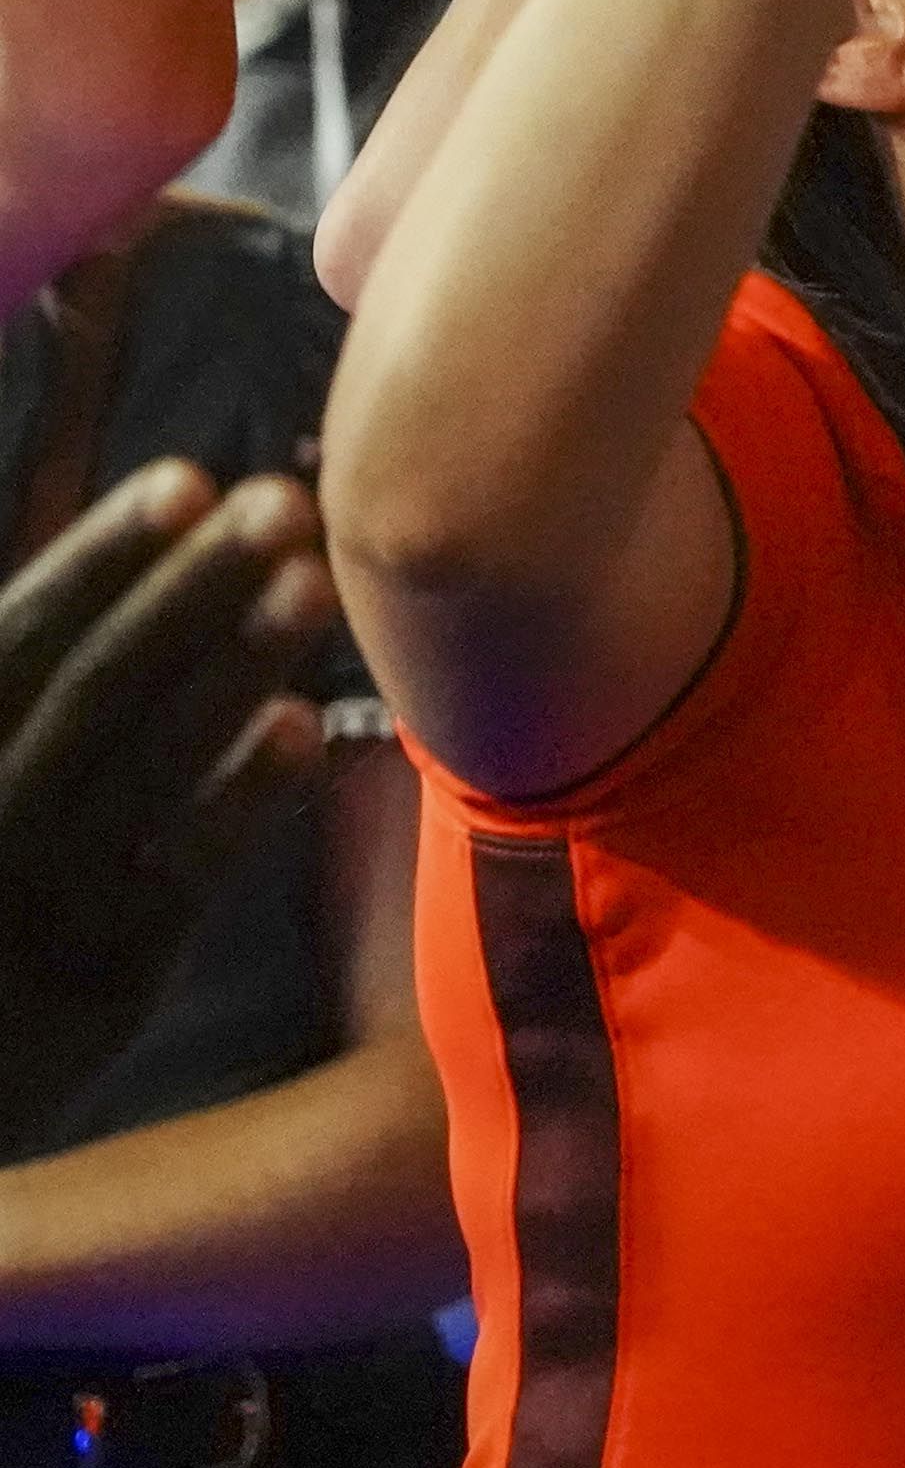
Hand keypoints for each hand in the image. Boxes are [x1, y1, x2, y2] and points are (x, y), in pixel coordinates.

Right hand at [0, 462, 337, 1150]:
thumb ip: (30, 706)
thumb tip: (108, 579)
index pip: (11, 643)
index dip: (99, 559)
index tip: (185, 478)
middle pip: (88, 689)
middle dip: (185, 588)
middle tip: (284, 500)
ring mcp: (29, 911)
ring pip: (138, 769)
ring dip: (229, 668)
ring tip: (312, 579)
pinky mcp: (97, 989)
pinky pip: (175, 881)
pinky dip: (234, 803)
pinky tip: (309, 728)